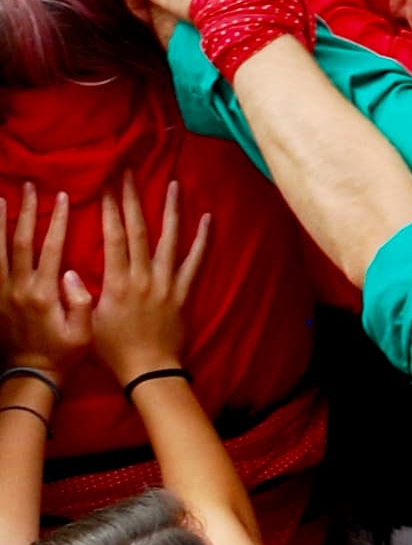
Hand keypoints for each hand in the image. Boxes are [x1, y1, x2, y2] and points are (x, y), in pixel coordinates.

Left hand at [0, 188, 93, 386]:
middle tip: (30, 188)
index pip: (50, 248)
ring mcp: (3, 292)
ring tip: (2, 199)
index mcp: (43, 293)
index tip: (61, 197)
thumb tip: (71, 273)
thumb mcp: (83, 334)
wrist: (31, 373)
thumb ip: (80, 304)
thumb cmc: (63, 353)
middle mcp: (19, 288)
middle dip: (26, 212)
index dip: (56, 221)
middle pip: (20, 241)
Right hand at [88, 175, 209, 388]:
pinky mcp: (184, 293)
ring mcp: (166, 283)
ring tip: (172, 185)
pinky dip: (203, 240)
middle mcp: (143, 277)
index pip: (114, 237)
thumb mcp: (88, 321)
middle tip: (130, 173)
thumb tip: (70, 270)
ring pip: (169, 240)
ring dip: (171, 210)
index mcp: (117, 282)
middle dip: (132, 199)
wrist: (149, 370)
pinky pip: (196, 262)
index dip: (111, 209)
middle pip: (138, 230)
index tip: (108, 186)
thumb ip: (81, 294)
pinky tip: (208, 219)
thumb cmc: (114, 350)